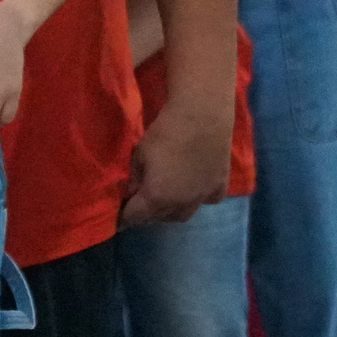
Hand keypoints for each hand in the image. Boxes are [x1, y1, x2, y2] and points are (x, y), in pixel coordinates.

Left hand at [119, 98, 230, 226]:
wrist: (203, 117)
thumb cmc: (165, 133)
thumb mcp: (139, 154)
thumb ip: (134, 179)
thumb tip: (131, 194)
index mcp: (155, 198)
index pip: (133, 217)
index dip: (123, 217)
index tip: (118, 217)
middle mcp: (179, 205)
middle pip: (157, 218)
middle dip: (145, 214)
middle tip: (139, 204)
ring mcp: (202, 198)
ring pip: (182, 215)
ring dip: (169, 212)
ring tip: (164, 200)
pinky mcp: (219, 187)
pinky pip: (206, 202)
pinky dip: (197, 200)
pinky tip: (193, 189)